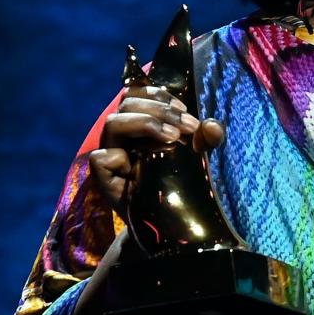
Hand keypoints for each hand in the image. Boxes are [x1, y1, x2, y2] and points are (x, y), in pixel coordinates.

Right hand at [88, 85, 223, 215]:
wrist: (166, 221)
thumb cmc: (178, 182)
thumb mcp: (198, 158)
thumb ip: (206, 140)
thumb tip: (212, 126)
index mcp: (138, 123)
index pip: (137, 93)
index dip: (159, 95)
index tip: (186, 110)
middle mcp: (121, 134)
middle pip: (128, 103)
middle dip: (161, 110)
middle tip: (189, 127)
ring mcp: (110, 153)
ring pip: (113, 122)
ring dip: (145, 123)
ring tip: (173, 137)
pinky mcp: (102, 176)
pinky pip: (101, 158)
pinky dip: (119, 156)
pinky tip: (142, 165)